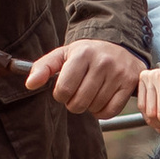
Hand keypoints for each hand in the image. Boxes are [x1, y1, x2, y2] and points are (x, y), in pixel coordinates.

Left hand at [26, 37, 143, 119]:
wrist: (119, 46)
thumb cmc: (86, 54)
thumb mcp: (64, 54)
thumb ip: (43, 67)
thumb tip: (30, 84)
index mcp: (83, 53)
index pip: (64, 89)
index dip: (61, 95)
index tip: (65, 88)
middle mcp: (103, 62)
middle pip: (78, 102)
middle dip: (74, 102)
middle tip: (78, 92)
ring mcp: (118, 73)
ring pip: (94, 108)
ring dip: (89, 106)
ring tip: (91, 93)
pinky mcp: (129, 84)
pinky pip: (110, 111)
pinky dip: (102, 112)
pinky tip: (101, 100)